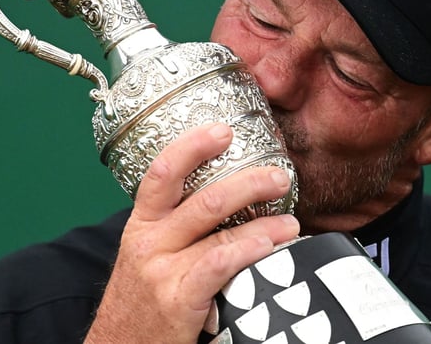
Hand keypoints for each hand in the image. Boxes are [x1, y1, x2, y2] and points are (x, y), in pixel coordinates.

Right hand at [85, 122, 300, 342]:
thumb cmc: (140, 300)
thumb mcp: (145, 255)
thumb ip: (174, 228)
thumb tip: (223, 201)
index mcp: (142, 224)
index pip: (162, 172)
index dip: (193, 146)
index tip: (223, 130)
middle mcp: (149, 241)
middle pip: (203, 198)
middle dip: (249, 182)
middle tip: (279, 177)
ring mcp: (162, 270)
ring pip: (218, 230)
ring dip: (263, 221)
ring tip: (290, 221)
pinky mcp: (177, 300)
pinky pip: (218, 266)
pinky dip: (247, 250)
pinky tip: (269, 245)